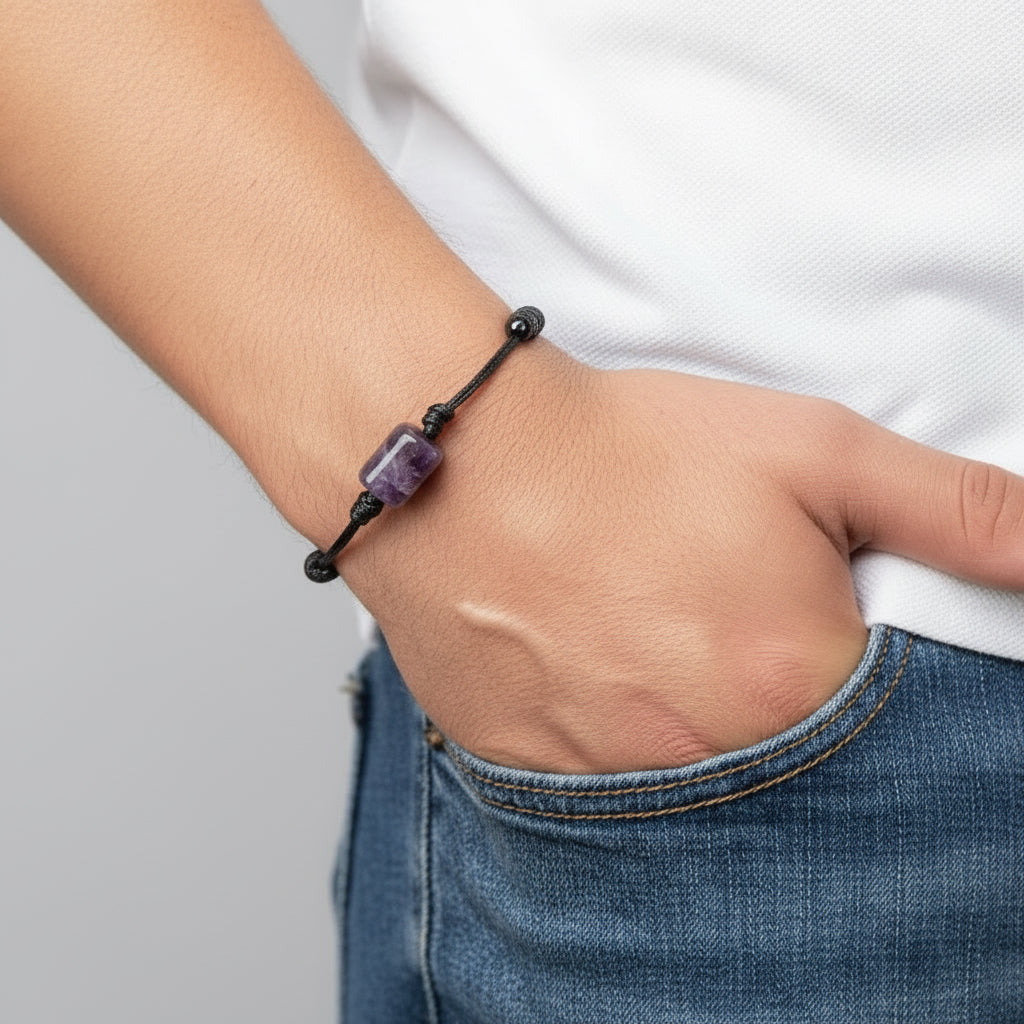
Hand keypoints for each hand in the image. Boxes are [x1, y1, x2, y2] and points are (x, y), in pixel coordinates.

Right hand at [340, 344, 1023, 773]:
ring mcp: (607, 783)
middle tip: (704, 619)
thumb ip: (955, 511)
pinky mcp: (530, 777)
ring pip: (685, 786)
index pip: (884, 735)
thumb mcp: (812, 450)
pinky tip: (588, 667)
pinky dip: (608, 740)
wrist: (464, 460)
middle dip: (760, 697)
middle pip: (782, 769)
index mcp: (794, 686)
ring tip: (642, 637)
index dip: (841, 667)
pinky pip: (594, 793)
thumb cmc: (631, 450)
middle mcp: (706, 760)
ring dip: (683, 726)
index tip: (790, 624)